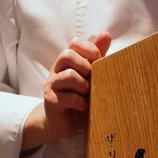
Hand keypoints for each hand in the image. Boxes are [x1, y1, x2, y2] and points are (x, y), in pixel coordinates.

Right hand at [22, 32, 111, 150]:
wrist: (61, 123)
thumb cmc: (77, 98)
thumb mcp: (88, 76)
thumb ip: (96, 57)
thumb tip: (106, 34)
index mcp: (65, 62)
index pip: (74, 43)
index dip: (89, 49)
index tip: (99, 61)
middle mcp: (55, 71)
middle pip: (67, 55)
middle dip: (85, 65)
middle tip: (92, 78)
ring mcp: (51, 86)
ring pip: (70, 76)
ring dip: (84, 86)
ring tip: (88, 95)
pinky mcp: (51, 102)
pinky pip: (70, 98)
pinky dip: (82, 103)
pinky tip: (84, 108)